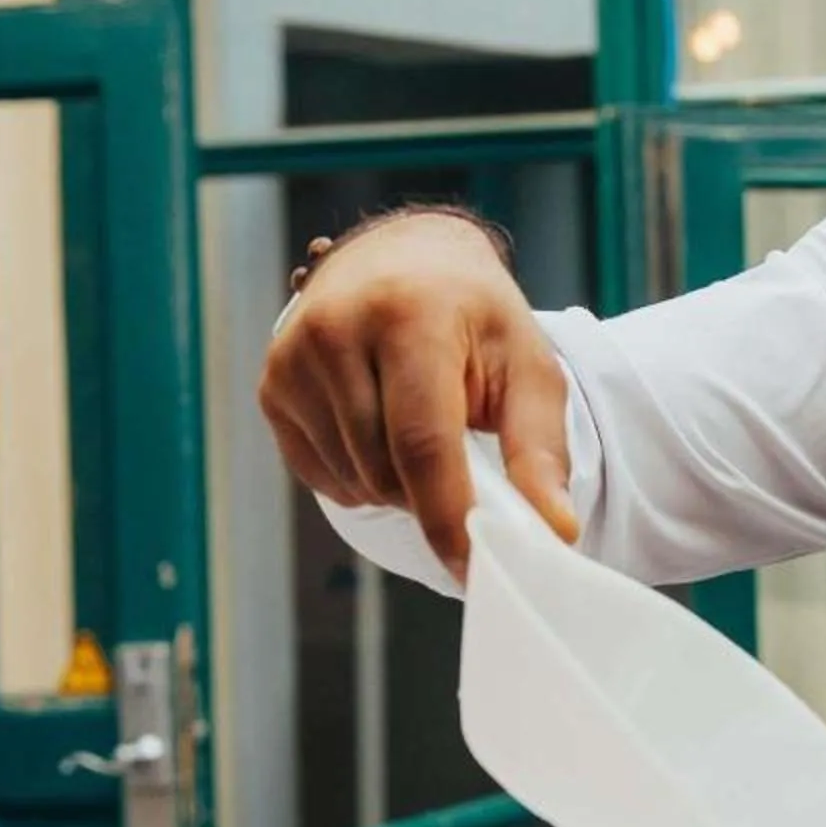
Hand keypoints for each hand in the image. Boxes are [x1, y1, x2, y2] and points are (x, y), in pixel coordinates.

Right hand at [257, 208, 577, 572]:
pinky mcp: (271, 385)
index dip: (447, 515)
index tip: (472, 568)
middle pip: (386, 471)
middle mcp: (337, 331)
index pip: (422, 442)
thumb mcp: (528, 367)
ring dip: (398, 486)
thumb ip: (540, 450)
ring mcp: (292, 358)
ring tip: (424, 432)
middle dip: (432, 494)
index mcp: (408, 316)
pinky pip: (322, 475)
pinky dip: (362, 476)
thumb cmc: (476, 319)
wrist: (404, 258)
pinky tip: (382, 431)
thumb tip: (554, 530)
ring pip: (354, 479)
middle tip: (465, 460)